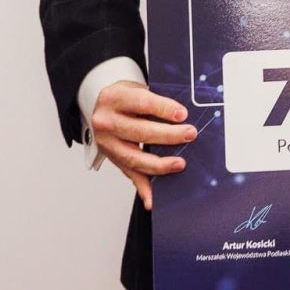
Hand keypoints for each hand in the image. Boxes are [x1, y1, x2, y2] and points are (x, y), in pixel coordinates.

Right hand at [90, 80, 193, 209]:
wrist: (100, 106)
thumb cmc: (124, 98)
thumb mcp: (136, 89)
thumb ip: (156, 102)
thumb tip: (184, 116)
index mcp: (114, 99)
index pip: (141, 103)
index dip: (163, 109)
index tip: (183, 114)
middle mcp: (106, 122)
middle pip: (139, 132)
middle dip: (167, 135)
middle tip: (189, 135)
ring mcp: (107, 143)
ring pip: (133, 157)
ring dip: (159, 164)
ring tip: (179, 164)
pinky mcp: (112, 159)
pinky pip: (129, 175)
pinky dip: (143, 189)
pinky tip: (153, 199)